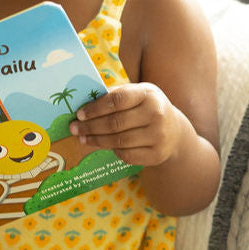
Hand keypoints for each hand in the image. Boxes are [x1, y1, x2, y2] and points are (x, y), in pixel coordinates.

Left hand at [69, 83, 187, 166]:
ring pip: (119, 141)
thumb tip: (84, 104)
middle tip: (74, 129)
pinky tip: (104, 146)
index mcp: (148, 94)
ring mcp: (158, 136)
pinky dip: (113, 151)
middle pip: (115, 123)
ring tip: (83, 138)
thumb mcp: (137, 95)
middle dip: (90, 127)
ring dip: (97, 141)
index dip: (95, 108)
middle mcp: (156, 114)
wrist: (174, 131)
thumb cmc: (146, 109)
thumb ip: (115, 96)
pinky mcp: (157, 154)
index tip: (79, 114)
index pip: (117, 100)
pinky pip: (126, 155)